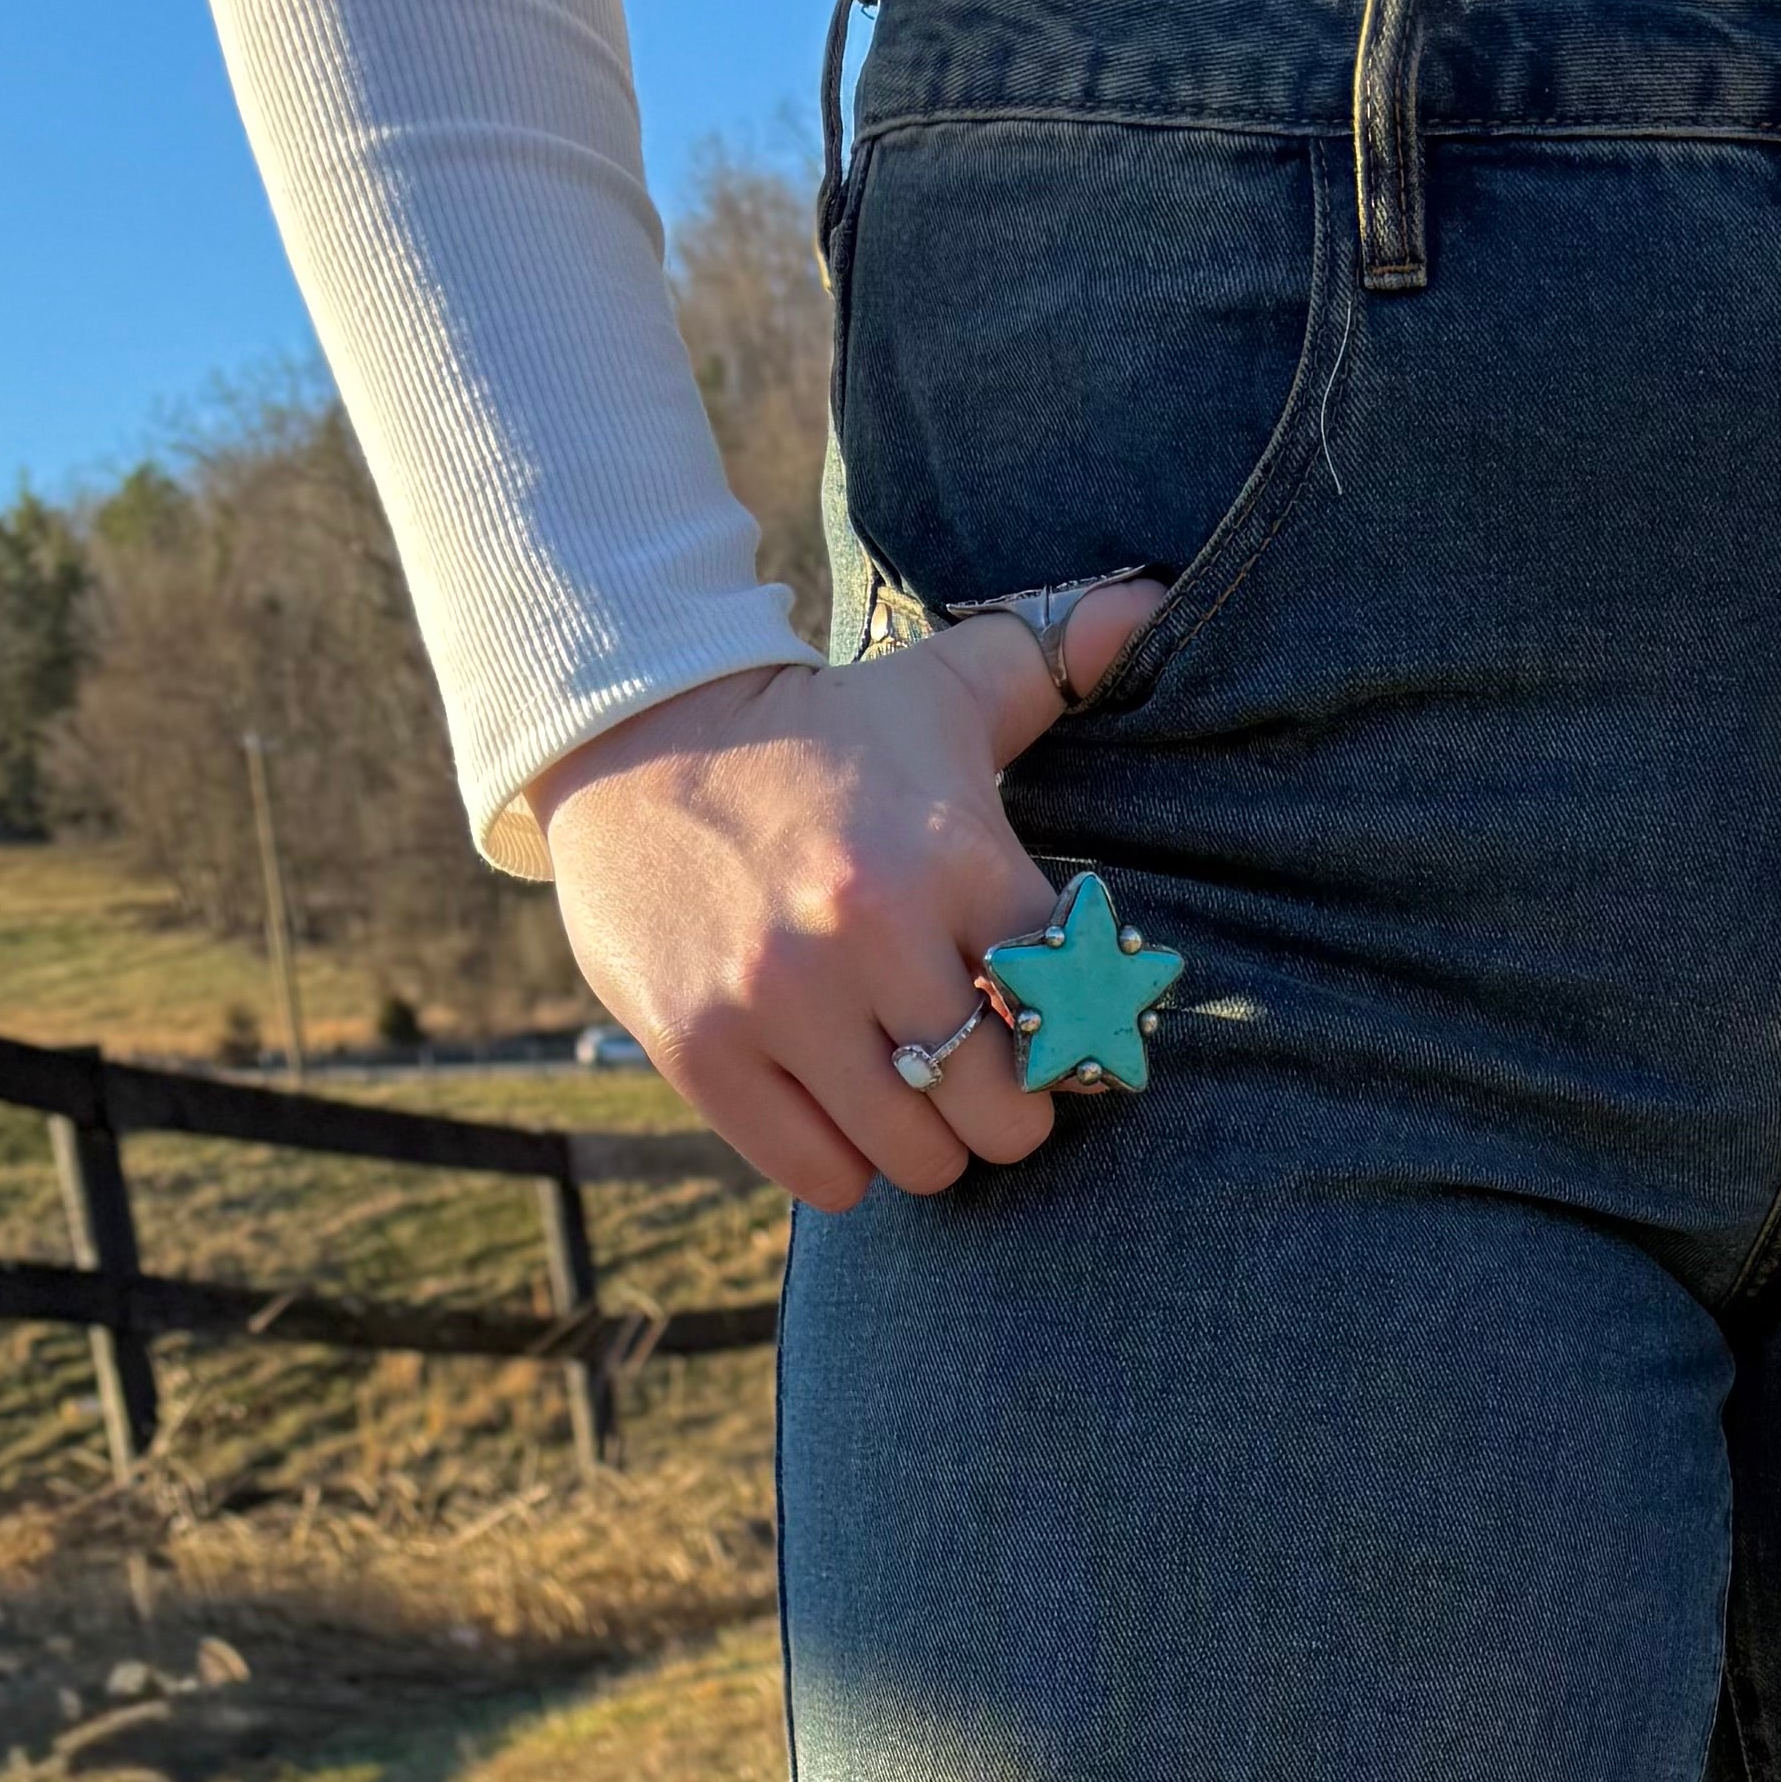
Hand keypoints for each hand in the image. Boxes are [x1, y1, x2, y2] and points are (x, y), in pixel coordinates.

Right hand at [529, 581, 1171, 1207]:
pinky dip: (845, 1164)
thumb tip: (1150, 606)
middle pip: (999, 1110)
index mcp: (947, 855)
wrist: (630, 729)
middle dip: (1005, 1109)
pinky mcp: (702, 1050)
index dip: (1069, 1035)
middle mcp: (867, 932)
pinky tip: (840, 1112)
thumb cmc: (816, 727)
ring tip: (912, 1095)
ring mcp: (778, 998)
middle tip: (983, 1080)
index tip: (1046, 1028)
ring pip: (915, 1157)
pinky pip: (821, 1175)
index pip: (1067, 1010)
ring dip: (928, 1144)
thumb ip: (1049, 663)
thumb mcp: (938, 685)